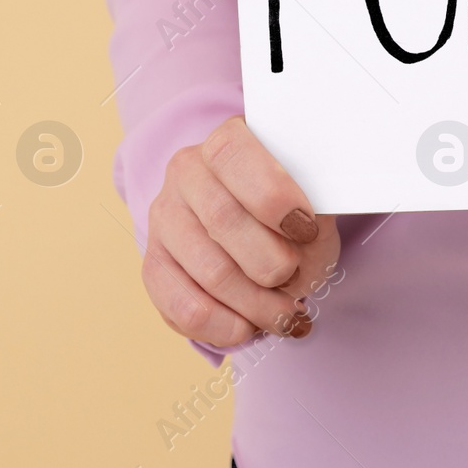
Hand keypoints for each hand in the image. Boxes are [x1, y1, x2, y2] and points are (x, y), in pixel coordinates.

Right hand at [142, 116, 339, 345]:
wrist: (258, 226)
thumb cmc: (293, 208)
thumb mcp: (314, 200)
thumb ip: (314, 213)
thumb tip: (308, 241)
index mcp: (229, 139)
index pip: (235, 156)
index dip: (272, 196)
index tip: (306, 229)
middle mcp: (187, 171)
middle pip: (223, 220)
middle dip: (272, 263)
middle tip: (299, 280)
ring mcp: (164, 217)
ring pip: (208, 271)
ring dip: (256, 305)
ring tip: (287, 315)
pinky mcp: (153, 263)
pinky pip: (179, 306)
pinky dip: (222, 326)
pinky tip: (248, 329)